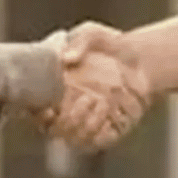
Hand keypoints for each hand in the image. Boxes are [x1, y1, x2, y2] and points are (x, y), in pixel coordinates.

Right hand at [38, 22, 150, 150]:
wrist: (143, 60)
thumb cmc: (112, 45)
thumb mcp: (94, 34)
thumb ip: (80, 40)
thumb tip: (66, 58)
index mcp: (54, 88)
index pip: (33, 107)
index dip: (34, 111)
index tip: (47, 105)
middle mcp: (66, 109)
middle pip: (50, 129)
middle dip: (62, 120)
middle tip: (83, 98)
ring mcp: (85, 122)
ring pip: (71, 139)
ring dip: (81, 124)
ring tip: (98, 100)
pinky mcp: (105, 132)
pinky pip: (94, 143)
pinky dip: (97, 131)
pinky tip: (107, 108)